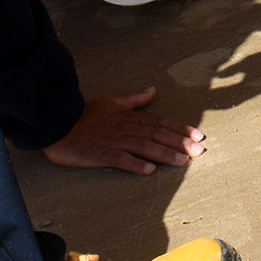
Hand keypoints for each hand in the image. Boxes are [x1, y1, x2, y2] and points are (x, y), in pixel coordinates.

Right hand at [42, 89, 206, 174]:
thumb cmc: (86, 114)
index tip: (198, 135)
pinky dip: (136, 164)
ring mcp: (115, 141)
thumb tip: (152, 90)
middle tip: (199, 150)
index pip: (161, 122)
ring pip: (145, 147)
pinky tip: (150, 170)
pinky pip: (121, 160)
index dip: (180, 129)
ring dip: (165, 153)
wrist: (60, 123)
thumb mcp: (112, 101)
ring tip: (183, 161)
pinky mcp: (102, 154)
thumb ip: (134, 99)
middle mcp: (127, 128)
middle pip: (158, 135)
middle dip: (180, 143)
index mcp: (131, 117)